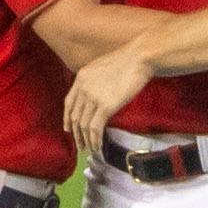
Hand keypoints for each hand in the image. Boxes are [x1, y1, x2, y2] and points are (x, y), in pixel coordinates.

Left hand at [63, 43, 154, 161]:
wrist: (139, 58)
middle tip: (81, 145)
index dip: (67, 119)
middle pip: (74, 117)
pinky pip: (95, 129)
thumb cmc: (127, 61)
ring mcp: (93, 97)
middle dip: (76, 134)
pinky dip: (95, 140)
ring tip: (90, 149)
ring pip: (83, 125)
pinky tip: (98, 147)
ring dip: (86, 140)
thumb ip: (94, 81)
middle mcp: (83, 88)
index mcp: (81, 78)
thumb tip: (94, 96)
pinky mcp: (106, 106)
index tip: (69, 130)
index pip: (68, 103)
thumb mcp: (102, 67)